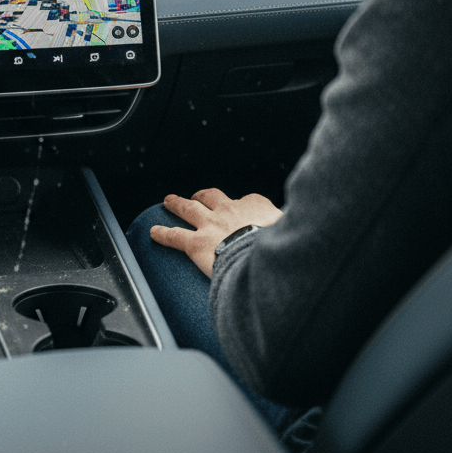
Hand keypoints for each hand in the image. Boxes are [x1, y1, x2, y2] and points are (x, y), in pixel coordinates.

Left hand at [149, 188, 282, 278]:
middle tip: (196, 195)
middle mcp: (229, 210)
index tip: (244, 211)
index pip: (249, 202)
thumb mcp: (293, 231)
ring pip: (189, 209)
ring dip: (177, 204)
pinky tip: (153, 232)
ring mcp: (211, 225)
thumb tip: (298, 244)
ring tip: (168, 201)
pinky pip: (175, 236)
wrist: (262, 257)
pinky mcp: (196, 243)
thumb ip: (289, 232)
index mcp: (255, 206)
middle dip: (202, 196)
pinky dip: (163, 233)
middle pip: (211, 197)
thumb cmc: (282, 246)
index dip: (245, 206)